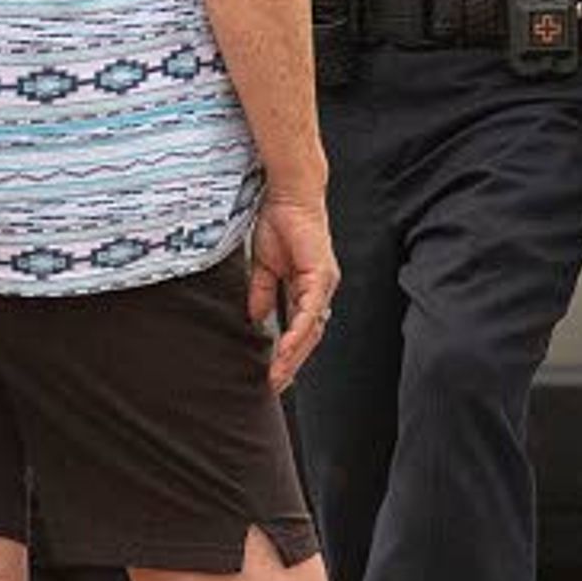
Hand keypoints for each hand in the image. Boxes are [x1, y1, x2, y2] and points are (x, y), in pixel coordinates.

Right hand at [249, 198, 338, 390]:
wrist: (288, 195)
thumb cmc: (279, 223)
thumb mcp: (263, 265)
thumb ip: (262, 292)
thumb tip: (258, 318)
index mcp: (308, 288)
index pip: (302, 328)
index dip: (289, 352)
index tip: (272, 373)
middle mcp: (320, 290)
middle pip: (310, 336)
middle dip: (292, 363)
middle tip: (275, 385)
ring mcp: (323, 284)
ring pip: (313, 329)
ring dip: (294, 355)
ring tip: (277, 375)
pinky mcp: (321, 276)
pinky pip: (310, 311)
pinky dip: (298, 332)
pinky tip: (285, 349)